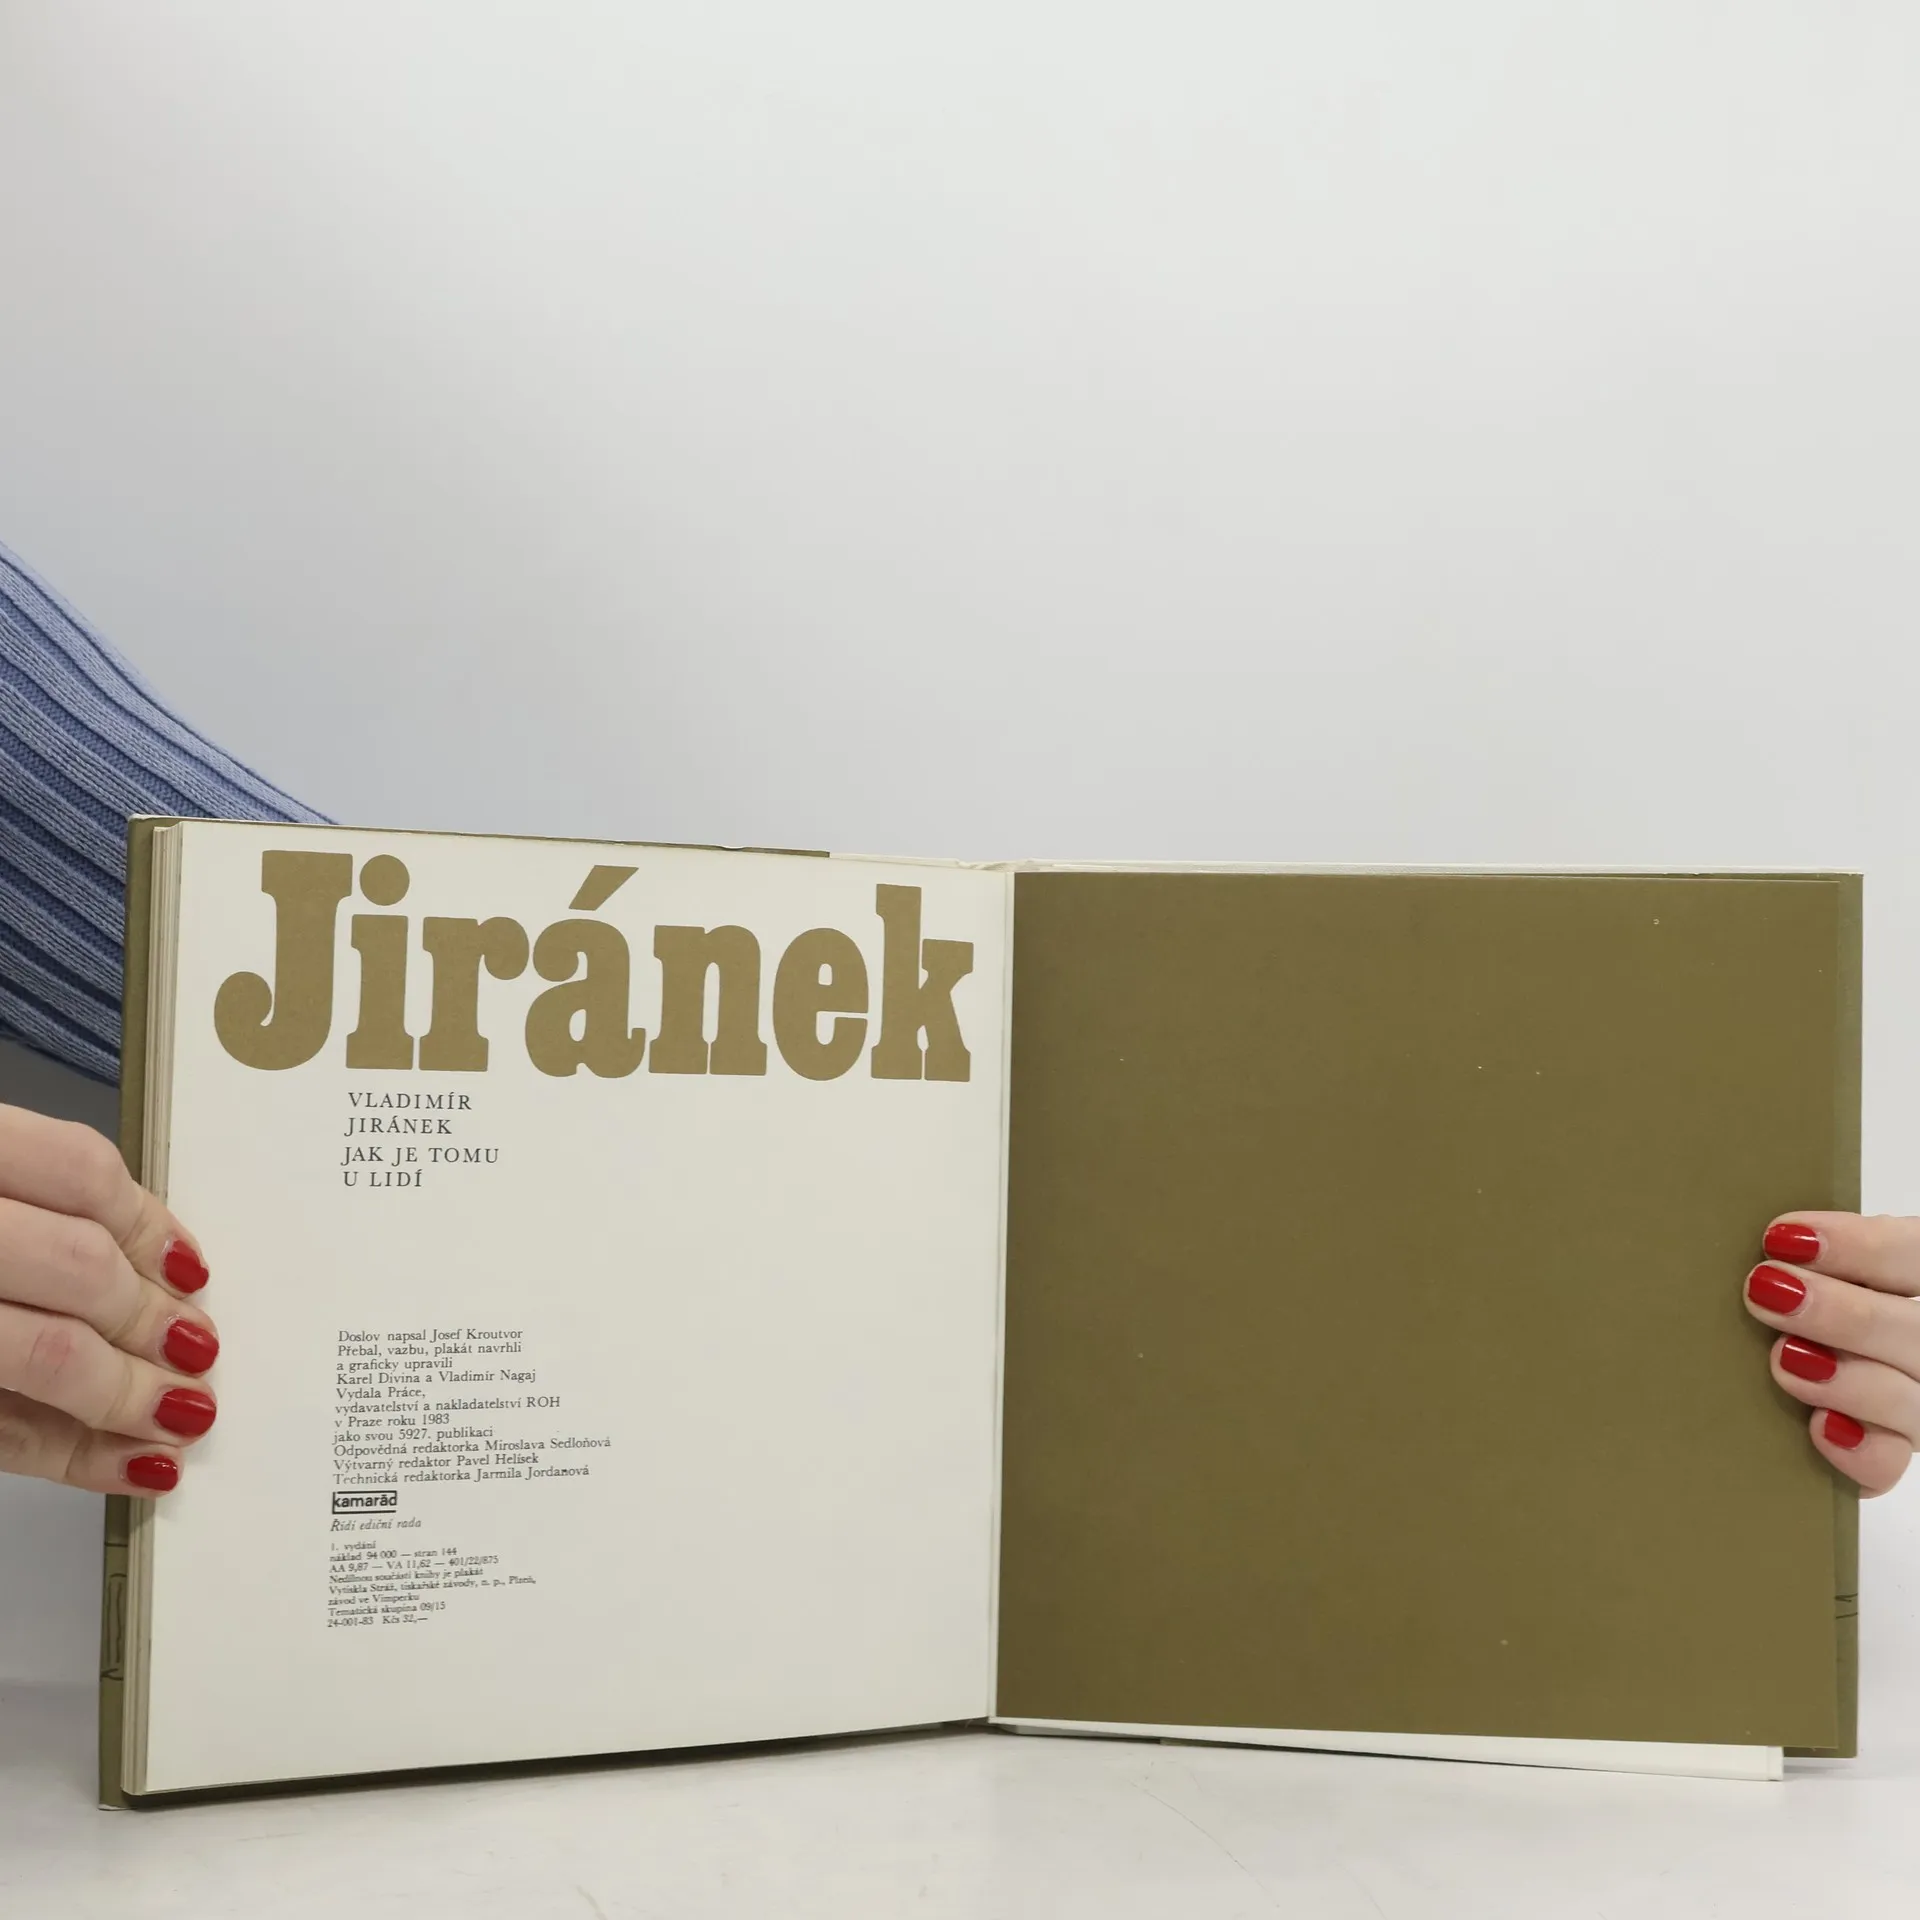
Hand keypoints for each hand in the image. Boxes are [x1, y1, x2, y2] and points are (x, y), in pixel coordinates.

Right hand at [0, 1103, 216, 1495]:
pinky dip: (78, 1456)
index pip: (78, 1169)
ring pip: (46, 1351)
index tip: (191, 1270)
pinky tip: (135, 1467)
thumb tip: (160, 1268)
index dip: (148, 1224)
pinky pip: (1, 1433)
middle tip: (196, 1348)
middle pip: (77, 1265)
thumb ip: (36, 1212)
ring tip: (180, 1414)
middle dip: (150, 1318)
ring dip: (130, 1393)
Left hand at [1746, 1214, 1919, 1494]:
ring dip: (1845, 1379)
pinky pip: (1886, 1464)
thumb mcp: (1810, 1268)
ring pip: (1911, 1402)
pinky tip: (1820, 1427)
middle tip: (1767, 1291)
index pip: (1916, 1254)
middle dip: (1842, 1312)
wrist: (1778, 1383)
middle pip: (1916, 1332)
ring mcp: (1915, 1405)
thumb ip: (1808, 1256)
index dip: (1864, 1245)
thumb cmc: (1792, 1300)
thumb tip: (1768, 1238)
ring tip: (1783, 1359)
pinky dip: (1856, 1449)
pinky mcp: (1885, 1454)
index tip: (1783, 1238)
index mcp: (1918, 1281)